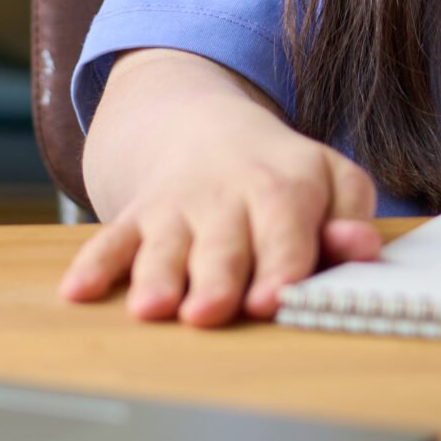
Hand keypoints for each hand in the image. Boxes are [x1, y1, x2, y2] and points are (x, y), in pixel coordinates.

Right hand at [60, 50, 381, 326]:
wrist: (204, 128)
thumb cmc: (283, 175)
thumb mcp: (332, 180)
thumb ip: (352, 216)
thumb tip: (363, 248)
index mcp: (285, 188)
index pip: (286, 231)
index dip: (281, 266)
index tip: (274, 300)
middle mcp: (228, 198)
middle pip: (223, 246)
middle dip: (216, 280)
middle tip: (210, 312)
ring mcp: (177, 208)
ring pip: (165, 247)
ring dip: (157, 277)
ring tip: (151, 307)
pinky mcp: (137, 218)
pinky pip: (110, 240)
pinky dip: (93, 265)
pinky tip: (77, 292)